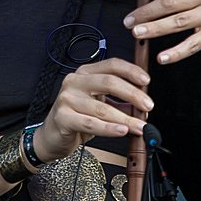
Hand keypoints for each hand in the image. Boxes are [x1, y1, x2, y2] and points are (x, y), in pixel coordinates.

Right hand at [33, 58, 149, 162]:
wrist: (52, 136)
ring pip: (102, 108)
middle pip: (109, 82)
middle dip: (133, 94)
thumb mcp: (98, 103)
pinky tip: (122, 131)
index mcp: (85, 73)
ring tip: (140, 126)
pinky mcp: (63, 117)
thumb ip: (118, 100)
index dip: (131, 71)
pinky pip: (91, 123)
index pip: (111, 65)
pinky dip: (109, 129)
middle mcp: (75, 82)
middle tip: (148, 106)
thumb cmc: (77, 117)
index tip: (146, 81)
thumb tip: (143, 103)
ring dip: (125, 118)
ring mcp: (67, 98)